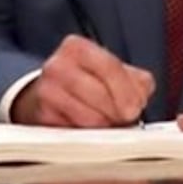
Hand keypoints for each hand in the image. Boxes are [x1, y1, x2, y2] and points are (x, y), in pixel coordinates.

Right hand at [16, 35, 155, 129]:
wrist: (52, 94)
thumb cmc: (88, 81)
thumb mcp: (114, 72)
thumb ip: (136, 81)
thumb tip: (140, 97)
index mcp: (77, 47)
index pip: (110, 68)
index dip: (127, 91)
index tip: (136, 107)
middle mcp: (57, 66)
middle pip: (100, 95)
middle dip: (117, 112)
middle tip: (123, 118)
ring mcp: (46, 91)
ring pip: (90, 118)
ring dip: (104, 126)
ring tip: (106, 121)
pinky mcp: (43, 117)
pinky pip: (76, 133)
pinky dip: (88, 136)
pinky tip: (90, 128)